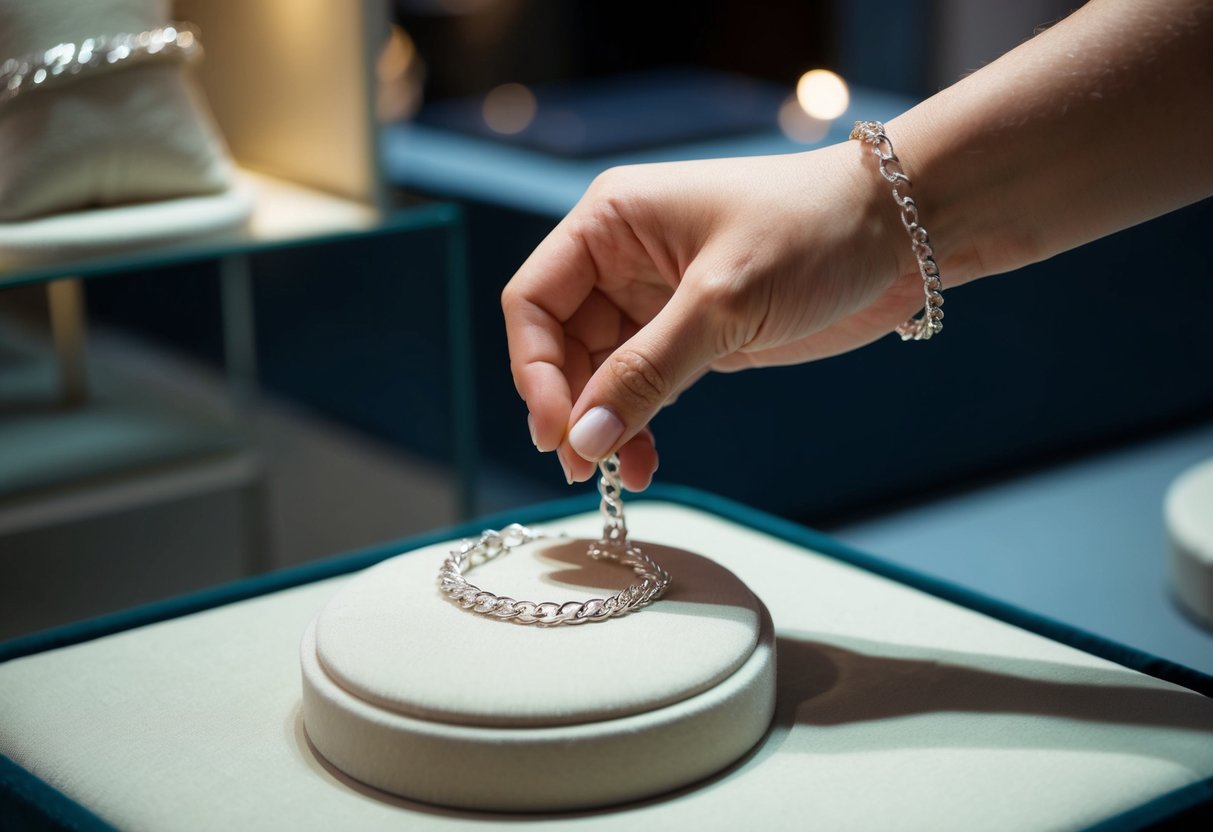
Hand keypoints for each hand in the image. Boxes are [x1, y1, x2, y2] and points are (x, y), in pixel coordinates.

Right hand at [502, 140, 925, 489]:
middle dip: (569, 406)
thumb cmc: (812, 232)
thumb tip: (582, 441)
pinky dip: (639, 424)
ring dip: (604, 425)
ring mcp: (656, 298)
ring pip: (600, 373)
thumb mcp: (721, 302)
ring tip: (622, 474)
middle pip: (559, 343)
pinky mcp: (693, 332)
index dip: (533, 370)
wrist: (901, 232)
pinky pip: (643, 385)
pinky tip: (646, 459)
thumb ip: (646, 373)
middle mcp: (621, 258)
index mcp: (610, 222)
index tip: (557, 433)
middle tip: (583, 468)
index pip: (533, 300)